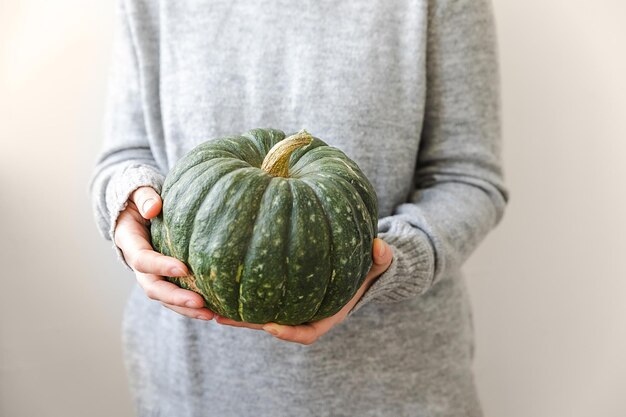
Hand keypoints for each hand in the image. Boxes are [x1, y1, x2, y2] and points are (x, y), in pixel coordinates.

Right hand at [114, 186, 214, 320]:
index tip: (183, 268)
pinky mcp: (165, 278)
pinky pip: (175, 296)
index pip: (142, 259)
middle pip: (153, 287)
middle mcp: (138, 263)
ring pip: (165, 298)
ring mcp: (151, 273)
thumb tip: (153, 208)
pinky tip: (213, 311)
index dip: (160, 266)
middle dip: (176, 297)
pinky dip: (191, 306)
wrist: (139, 208)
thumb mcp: (139, 192)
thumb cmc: (141, 198)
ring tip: (211, 314)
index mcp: (129, 242)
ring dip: (186, 308)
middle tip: (200, 302)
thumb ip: (144, 197)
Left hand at [216, 238, 392, 343]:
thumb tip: (380, 247)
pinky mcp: (279, 290)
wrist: (359, 264)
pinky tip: (217, 278)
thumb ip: (382, 257)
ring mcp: (289, 302)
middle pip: (272, 324)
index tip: (272, 326)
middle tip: (221, 316)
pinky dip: (238, 290)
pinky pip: (256, 294)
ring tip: (207, 302)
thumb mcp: (379, 262)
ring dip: (234, 309)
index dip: (289, 332)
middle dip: (247, 322)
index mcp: (327, 314)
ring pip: (258, 312)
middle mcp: (304, 311)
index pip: (307, 333)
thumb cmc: (367, 266)